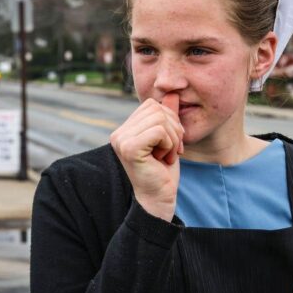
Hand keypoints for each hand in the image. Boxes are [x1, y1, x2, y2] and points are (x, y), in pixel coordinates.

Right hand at [110, 94, 183, 221]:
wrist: (160, 199)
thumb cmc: (163, 171)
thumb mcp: (169, 139)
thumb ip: (167, 116)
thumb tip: (172, 93)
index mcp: (125, 129)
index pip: (152, 105)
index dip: (169, 120)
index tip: (172, 143)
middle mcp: (119, 133)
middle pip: (156, 109)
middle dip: (174, 129)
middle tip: (173, 150)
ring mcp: (122, 140)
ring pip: (160, 119)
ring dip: (173, 139)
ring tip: (167, 155)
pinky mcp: (130, 148)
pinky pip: (160, 131)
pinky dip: (169, 144)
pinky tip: (164, 159)